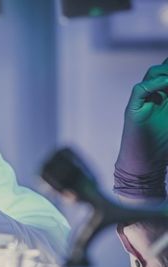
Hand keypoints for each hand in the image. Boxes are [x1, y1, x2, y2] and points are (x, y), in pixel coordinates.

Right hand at [115, 58, 167, 177]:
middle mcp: (152, 95)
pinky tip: (165, 85)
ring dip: (165, 74)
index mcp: (164, 96)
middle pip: (162, 70)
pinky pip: (141, 89)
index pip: (167, 73)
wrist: (144, 165)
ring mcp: (141, 101)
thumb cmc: (161, 146)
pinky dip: (154, 85)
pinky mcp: (133, 110)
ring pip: (152, 75)